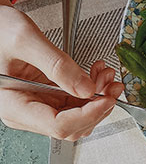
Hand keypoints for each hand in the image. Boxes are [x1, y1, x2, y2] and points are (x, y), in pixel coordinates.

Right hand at [0, 6, 122, 139]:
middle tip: (113, 87)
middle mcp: (26, 112)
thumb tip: (87, 90)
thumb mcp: (24, 38)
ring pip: (79, 115)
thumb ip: (56, 64)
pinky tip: (97, 75)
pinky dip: (91, 90)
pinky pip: (76, 103)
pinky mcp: (48, 98)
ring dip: (98, 97)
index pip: (58, 125)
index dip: (87, 115)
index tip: (106, 100)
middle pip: (73, 125)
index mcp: (13, 105)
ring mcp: (38, 107)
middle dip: (98, 107)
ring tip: (106, 76)